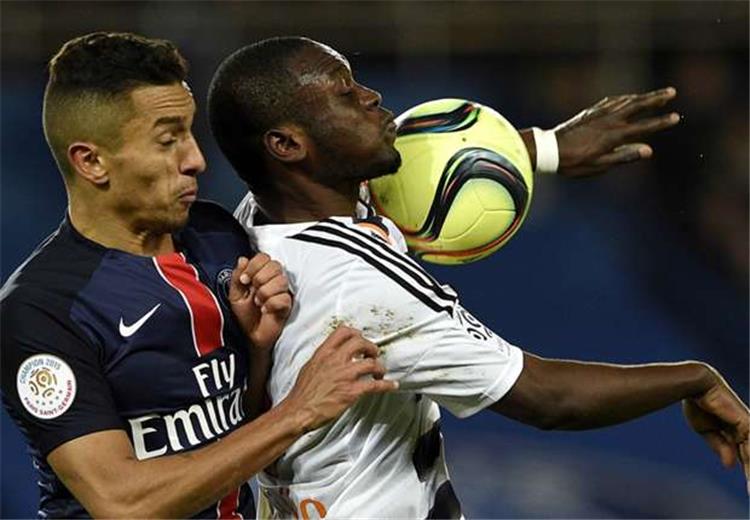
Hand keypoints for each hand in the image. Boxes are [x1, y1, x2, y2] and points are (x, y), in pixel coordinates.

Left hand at [228, 253, 291, 349]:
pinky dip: (271, 304)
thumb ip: (237, 277)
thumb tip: (243, 260)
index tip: (245, 279)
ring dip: (264, 293)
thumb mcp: (235, 295)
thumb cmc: (244, 316)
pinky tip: (266, 310)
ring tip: (258, 303)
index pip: (263, 257)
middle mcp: (273, 280)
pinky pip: (283, 298)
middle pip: (275, 265)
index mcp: (260, 274)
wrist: (250, 336)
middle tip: (253, 291)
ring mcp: (282, 292)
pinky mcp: (288, 304)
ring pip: (280, 281)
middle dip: (260, 278)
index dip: (254, 266)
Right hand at [285, 326, 398, 431]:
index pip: (343, 332)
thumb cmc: (302, 393)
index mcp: (324, 353)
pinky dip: (386, 385)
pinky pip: (375, 385)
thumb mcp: (310, 367)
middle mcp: (335, 360)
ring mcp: (345, 375)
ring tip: (380, 372)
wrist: (298, 410)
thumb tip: (332, 356)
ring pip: (371, 363)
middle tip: (374, 353)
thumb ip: (323, 359)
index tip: (361, 338)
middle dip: (371, 347)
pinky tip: (391, 385)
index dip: (356, 333)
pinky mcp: (351, 391)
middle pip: (360, 342)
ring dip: (379, 367)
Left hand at [553, 87, 679, 176]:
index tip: (676, 117)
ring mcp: (599, 114)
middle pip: (637, 105)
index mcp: (613, 136)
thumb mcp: (599, 165)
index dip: (661, 122)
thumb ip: (624, 156)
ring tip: (658, 94)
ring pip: (625, 101)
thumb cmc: (573, 162)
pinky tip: (628, 97)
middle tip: (672, 92)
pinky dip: (624, 98)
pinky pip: (612, 101)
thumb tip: (648, 150)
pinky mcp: (590, 112)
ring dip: (643, 96)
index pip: (643, 127)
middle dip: (656, 99)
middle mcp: (609, 121)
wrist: (549, 150)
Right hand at [682, 368, 748, 492]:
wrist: (695, 385)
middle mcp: (744, 429)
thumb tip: (731, 466)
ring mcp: (747, 426)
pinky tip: (749, 470)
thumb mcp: (706, 430)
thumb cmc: (697, 403)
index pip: (744, 456)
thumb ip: (720, 446)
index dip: (748, 472)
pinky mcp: (746, 422)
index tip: (749, 488)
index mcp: (734, 432)